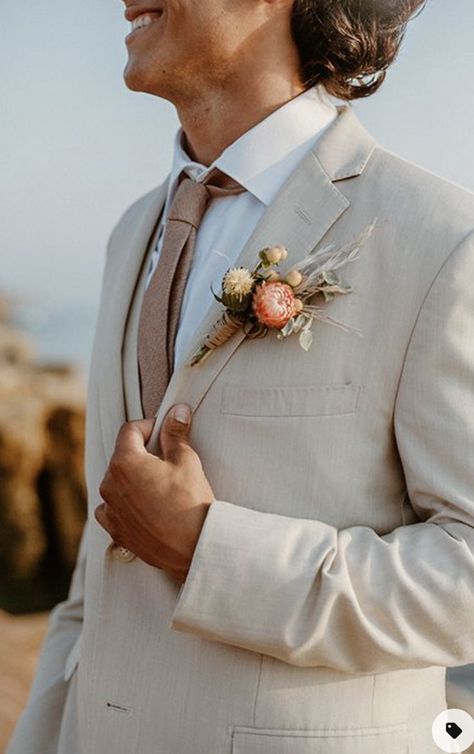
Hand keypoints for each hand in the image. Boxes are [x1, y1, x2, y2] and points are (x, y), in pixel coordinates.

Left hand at [95, 404, 214, 583]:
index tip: (165, 432)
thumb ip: (175, 433)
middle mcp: (109, 484)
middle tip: (168, 463)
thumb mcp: (186, 460)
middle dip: (143, 455)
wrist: (193, 546)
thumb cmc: (190, 501)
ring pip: (118, 482)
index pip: (130, 430)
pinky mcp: (115, 530)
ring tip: (161, 488)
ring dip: (134, 479)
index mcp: (124, 463)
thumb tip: (177, 411)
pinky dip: (126, 503)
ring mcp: (110, 509)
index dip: (149, 426)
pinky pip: (114, 508)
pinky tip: (148, 507)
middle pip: (123, 457)